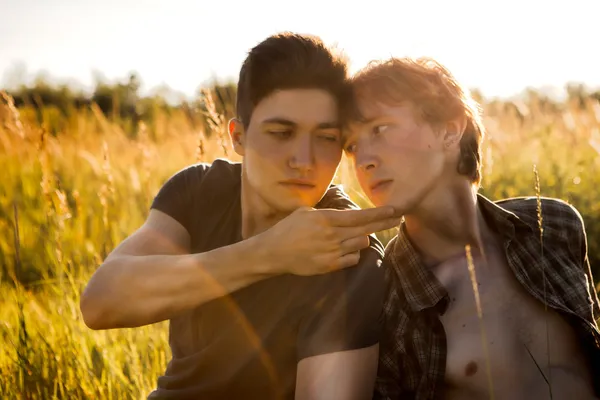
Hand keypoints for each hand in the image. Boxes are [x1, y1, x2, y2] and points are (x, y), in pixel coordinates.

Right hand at [261, 206, 399, 275]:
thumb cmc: (287, 229)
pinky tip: (345, 248)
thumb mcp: (305, 212)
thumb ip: (327, 212)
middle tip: (398, 218)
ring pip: (361, 243)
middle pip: (366, 229)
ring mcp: (331, 252)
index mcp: (326, 219)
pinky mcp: (329, 266)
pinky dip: (353, 252)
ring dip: (362, 238)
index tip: (394, 210)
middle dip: (384, 223)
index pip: (359, 216)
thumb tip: (346, 213)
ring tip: (354, 234)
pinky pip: (353, 258)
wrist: (273, 253)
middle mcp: (332, 235)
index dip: (379, 213)